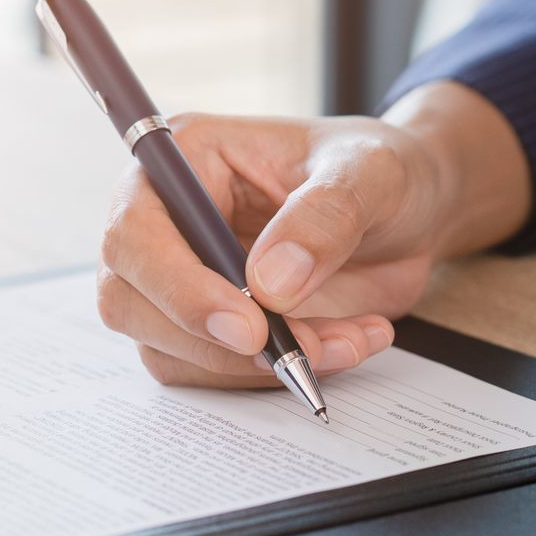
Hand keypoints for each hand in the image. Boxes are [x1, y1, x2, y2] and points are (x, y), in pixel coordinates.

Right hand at [94, 81, 531, 386]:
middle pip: (127, 301)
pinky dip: (275, 376)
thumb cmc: (378, 172)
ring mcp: (180, 280)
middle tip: (296, 351)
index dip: (176, 286)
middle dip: (209, 341)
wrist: (408, 213)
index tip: (247, 325)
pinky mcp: (207, 328)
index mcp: (186, 160)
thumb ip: (324, 218)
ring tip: (344, 339)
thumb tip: (270, 283)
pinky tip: (341, 344)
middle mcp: (166, 222)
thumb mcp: (370, 175)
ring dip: (254, 366)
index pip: (134, 230)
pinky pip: (213, 373)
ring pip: (167, 349)